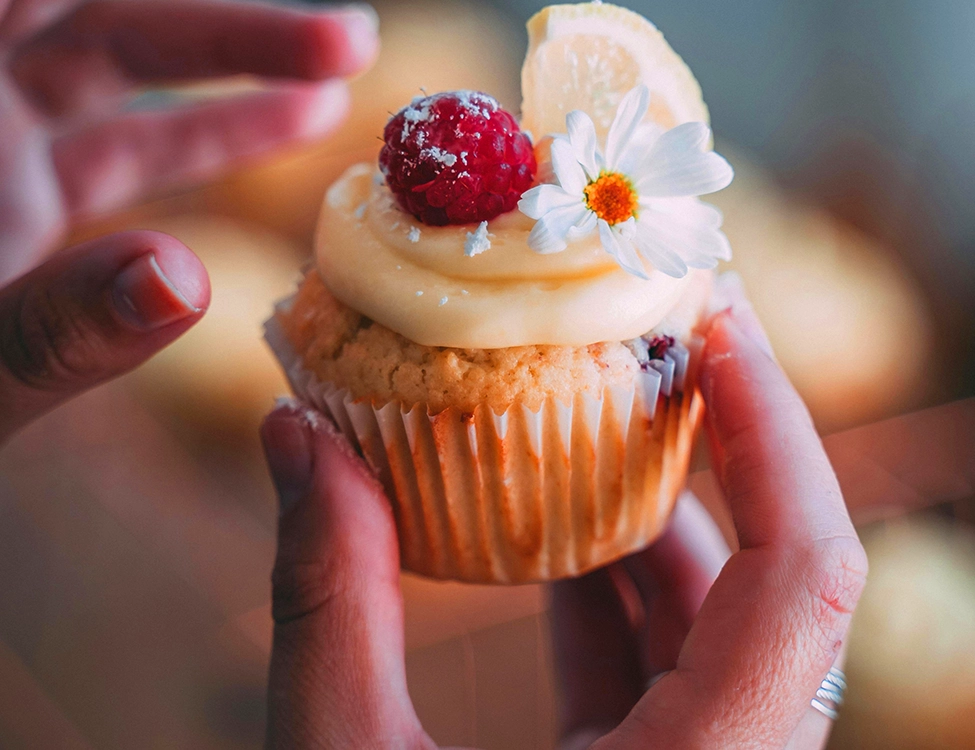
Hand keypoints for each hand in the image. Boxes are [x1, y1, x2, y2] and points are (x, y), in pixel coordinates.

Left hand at [0, 0, 377, 441]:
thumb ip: (56, 327)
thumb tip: (183, 283)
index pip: (34, 5)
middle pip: (95, 15)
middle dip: (222, 21)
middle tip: (345, 36)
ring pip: (118, 67)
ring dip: (234, 65)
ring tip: (343, 66)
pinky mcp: (19, 196)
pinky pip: (125, 145)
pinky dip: (208, 136)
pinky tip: (290, 126)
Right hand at [259, 282, 867, 748]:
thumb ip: (328, 601)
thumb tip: (293, 439)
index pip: (805, 571)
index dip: (774, 427)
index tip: (718, 322)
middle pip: (772, 577)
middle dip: (714, 447)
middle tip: (649, 341)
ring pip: (715, 619)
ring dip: (653, 512)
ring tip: (588, 413)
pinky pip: (668, 665)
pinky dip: (615, 586)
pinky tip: (548, 530)